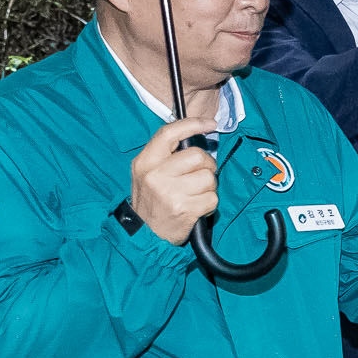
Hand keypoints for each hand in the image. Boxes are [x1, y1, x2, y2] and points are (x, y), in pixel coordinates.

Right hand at [128, 117, 218, 244]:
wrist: (145, 234)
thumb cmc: (151, 201)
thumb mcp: (146, 173)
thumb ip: (165, 155)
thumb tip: (195, 137)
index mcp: (145, 161)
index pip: (169, 133)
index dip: (193, 124)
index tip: (209, 123)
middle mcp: (156, 174)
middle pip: (198, 156)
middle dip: (206, 165)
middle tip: (199, 175)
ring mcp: (171, 192)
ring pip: (209, 177)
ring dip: (208, 187)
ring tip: (195, 194)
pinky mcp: (185, 208)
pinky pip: (212, 198)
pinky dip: (209, 203)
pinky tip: (196, 207)